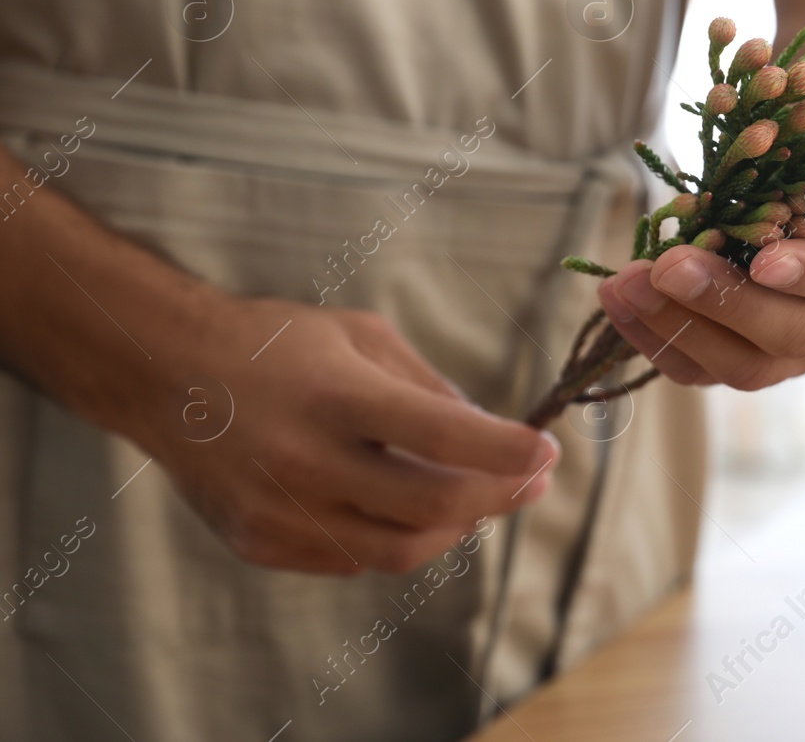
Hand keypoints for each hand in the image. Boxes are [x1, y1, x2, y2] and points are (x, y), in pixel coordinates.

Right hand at [133, 298, 557, 575]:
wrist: (165, 373)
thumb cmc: (275, 343)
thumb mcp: (361, 336)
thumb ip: (429, 388)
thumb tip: (491, 435)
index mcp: (338, 398)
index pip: (446, 436)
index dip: (509, 450)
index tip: (550, 450)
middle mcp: (307, 462)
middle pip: (434, 506)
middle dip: (501, 496)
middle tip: (534, 478)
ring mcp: (281, 512)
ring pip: (401, 549)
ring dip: (457, 526)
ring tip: (484, 495)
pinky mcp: (261, 542)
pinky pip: (355, 557)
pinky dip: (399, 536)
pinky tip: (415, 506)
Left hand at [596, 193, 804, 388]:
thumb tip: (776, 64)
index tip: (766, 258)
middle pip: (793, 335)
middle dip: (723, 302)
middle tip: (665, 266)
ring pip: (745, 366)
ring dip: (676, 326)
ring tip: (621, 282)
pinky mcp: (760, 357)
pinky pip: (707, 369)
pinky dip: (656, 338)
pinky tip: (617, 298)